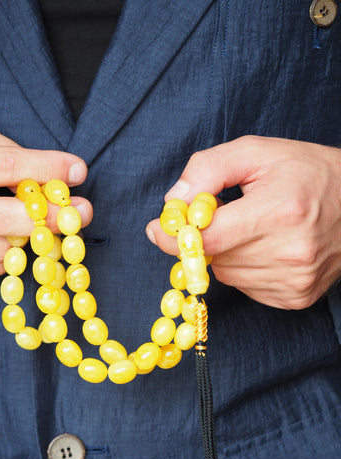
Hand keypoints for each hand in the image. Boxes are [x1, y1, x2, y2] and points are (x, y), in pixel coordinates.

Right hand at [0, 125, 91, 281]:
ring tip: (46, 226)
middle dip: (53, 217)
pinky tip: (14, 240)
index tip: (78, 169)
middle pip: (9, 220)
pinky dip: (11, 255)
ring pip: (3, 250)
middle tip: (82, 212)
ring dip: (34, 239)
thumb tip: (44, 173)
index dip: (48, 168)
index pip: (6, 166)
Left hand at [147, 136, 340, 309]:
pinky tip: (264, 247)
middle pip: (214, 258)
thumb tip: (173, 202)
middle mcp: (289, 253)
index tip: (157, 229)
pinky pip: (245, 287)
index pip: (207, 238)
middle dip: (206, 237)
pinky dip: (244, 268)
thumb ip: (208, 169)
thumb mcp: (257, 152)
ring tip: (253, 227)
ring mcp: (294, 280)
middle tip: (224, 214)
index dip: (174, 236)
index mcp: (279, 212)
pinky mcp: (296, 297)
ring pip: (227, 275)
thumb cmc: (308, 172)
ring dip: (226, 253)